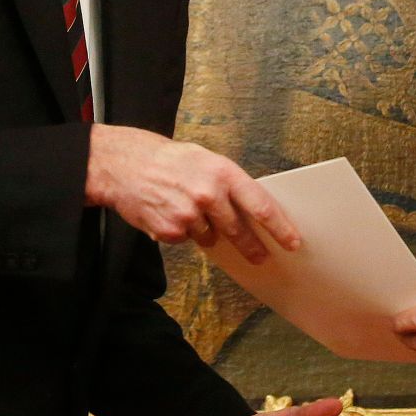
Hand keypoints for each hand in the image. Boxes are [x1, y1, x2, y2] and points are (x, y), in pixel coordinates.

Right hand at [84, 125, 298, 262]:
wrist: (124, 165)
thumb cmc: (167, 160)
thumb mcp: (205, 160)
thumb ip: (228, 183)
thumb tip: (250, 208)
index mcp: (223, 173)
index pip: (261, 205)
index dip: (279, 227)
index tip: (291, 241)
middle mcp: (209, 194)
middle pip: (239, 230)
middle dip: (253, 246)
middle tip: (261, 256)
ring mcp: (189, 215)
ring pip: (210, 236)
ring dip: (205, 230)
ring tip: (187, 208)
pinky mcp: (171, 231)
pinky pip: (186, 239)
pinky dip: (181, 231)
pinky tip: (169, 211)